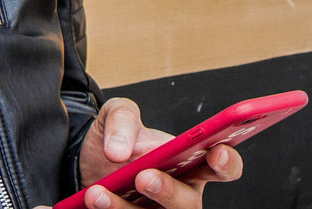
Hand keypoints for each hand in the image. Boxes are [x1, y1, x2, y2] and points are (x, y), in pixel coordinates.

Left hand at [70, 98, 242, 208]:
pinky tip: (93, 198)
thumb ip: (122, 119)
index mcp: (189, 161)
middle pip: (189, 204)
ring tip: (99, 192)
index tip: (217, 152)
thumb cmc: (116, 139)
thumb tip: (119, 150)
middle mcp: (181, 193)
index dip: (226, 162)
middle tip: (144, 176)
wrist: (85, 162)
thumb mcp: (116, 113)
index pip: (220, 166)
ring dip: (126, 208)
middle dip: (169, 191)